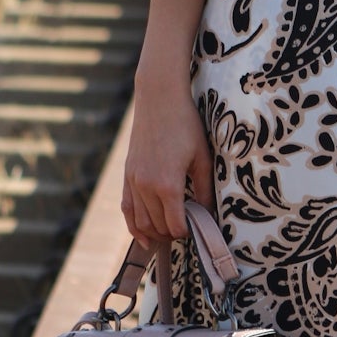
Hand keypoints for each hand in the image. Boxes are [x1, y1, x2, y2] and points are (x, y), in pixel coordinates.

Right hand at [121, 70, 214, 249]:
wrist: (159, 99)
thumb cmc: (185, 125)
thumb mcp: (202, 157)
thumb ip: (204, 189)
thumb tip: (209, 214)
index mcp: (167, 184)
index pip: (175, 225)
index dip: (187, 232)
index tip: (198, 230)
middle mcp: (146, 187)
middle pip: (157, 226)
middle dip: (172, 234)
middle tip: (187, 232)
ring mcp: (133, 181)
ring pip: (141, 222)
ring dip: (155, 233)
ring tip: (170, 234)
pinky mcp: (127, 174)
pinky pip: (127, 208)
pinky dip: (133, 226)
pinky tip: (143, 237)